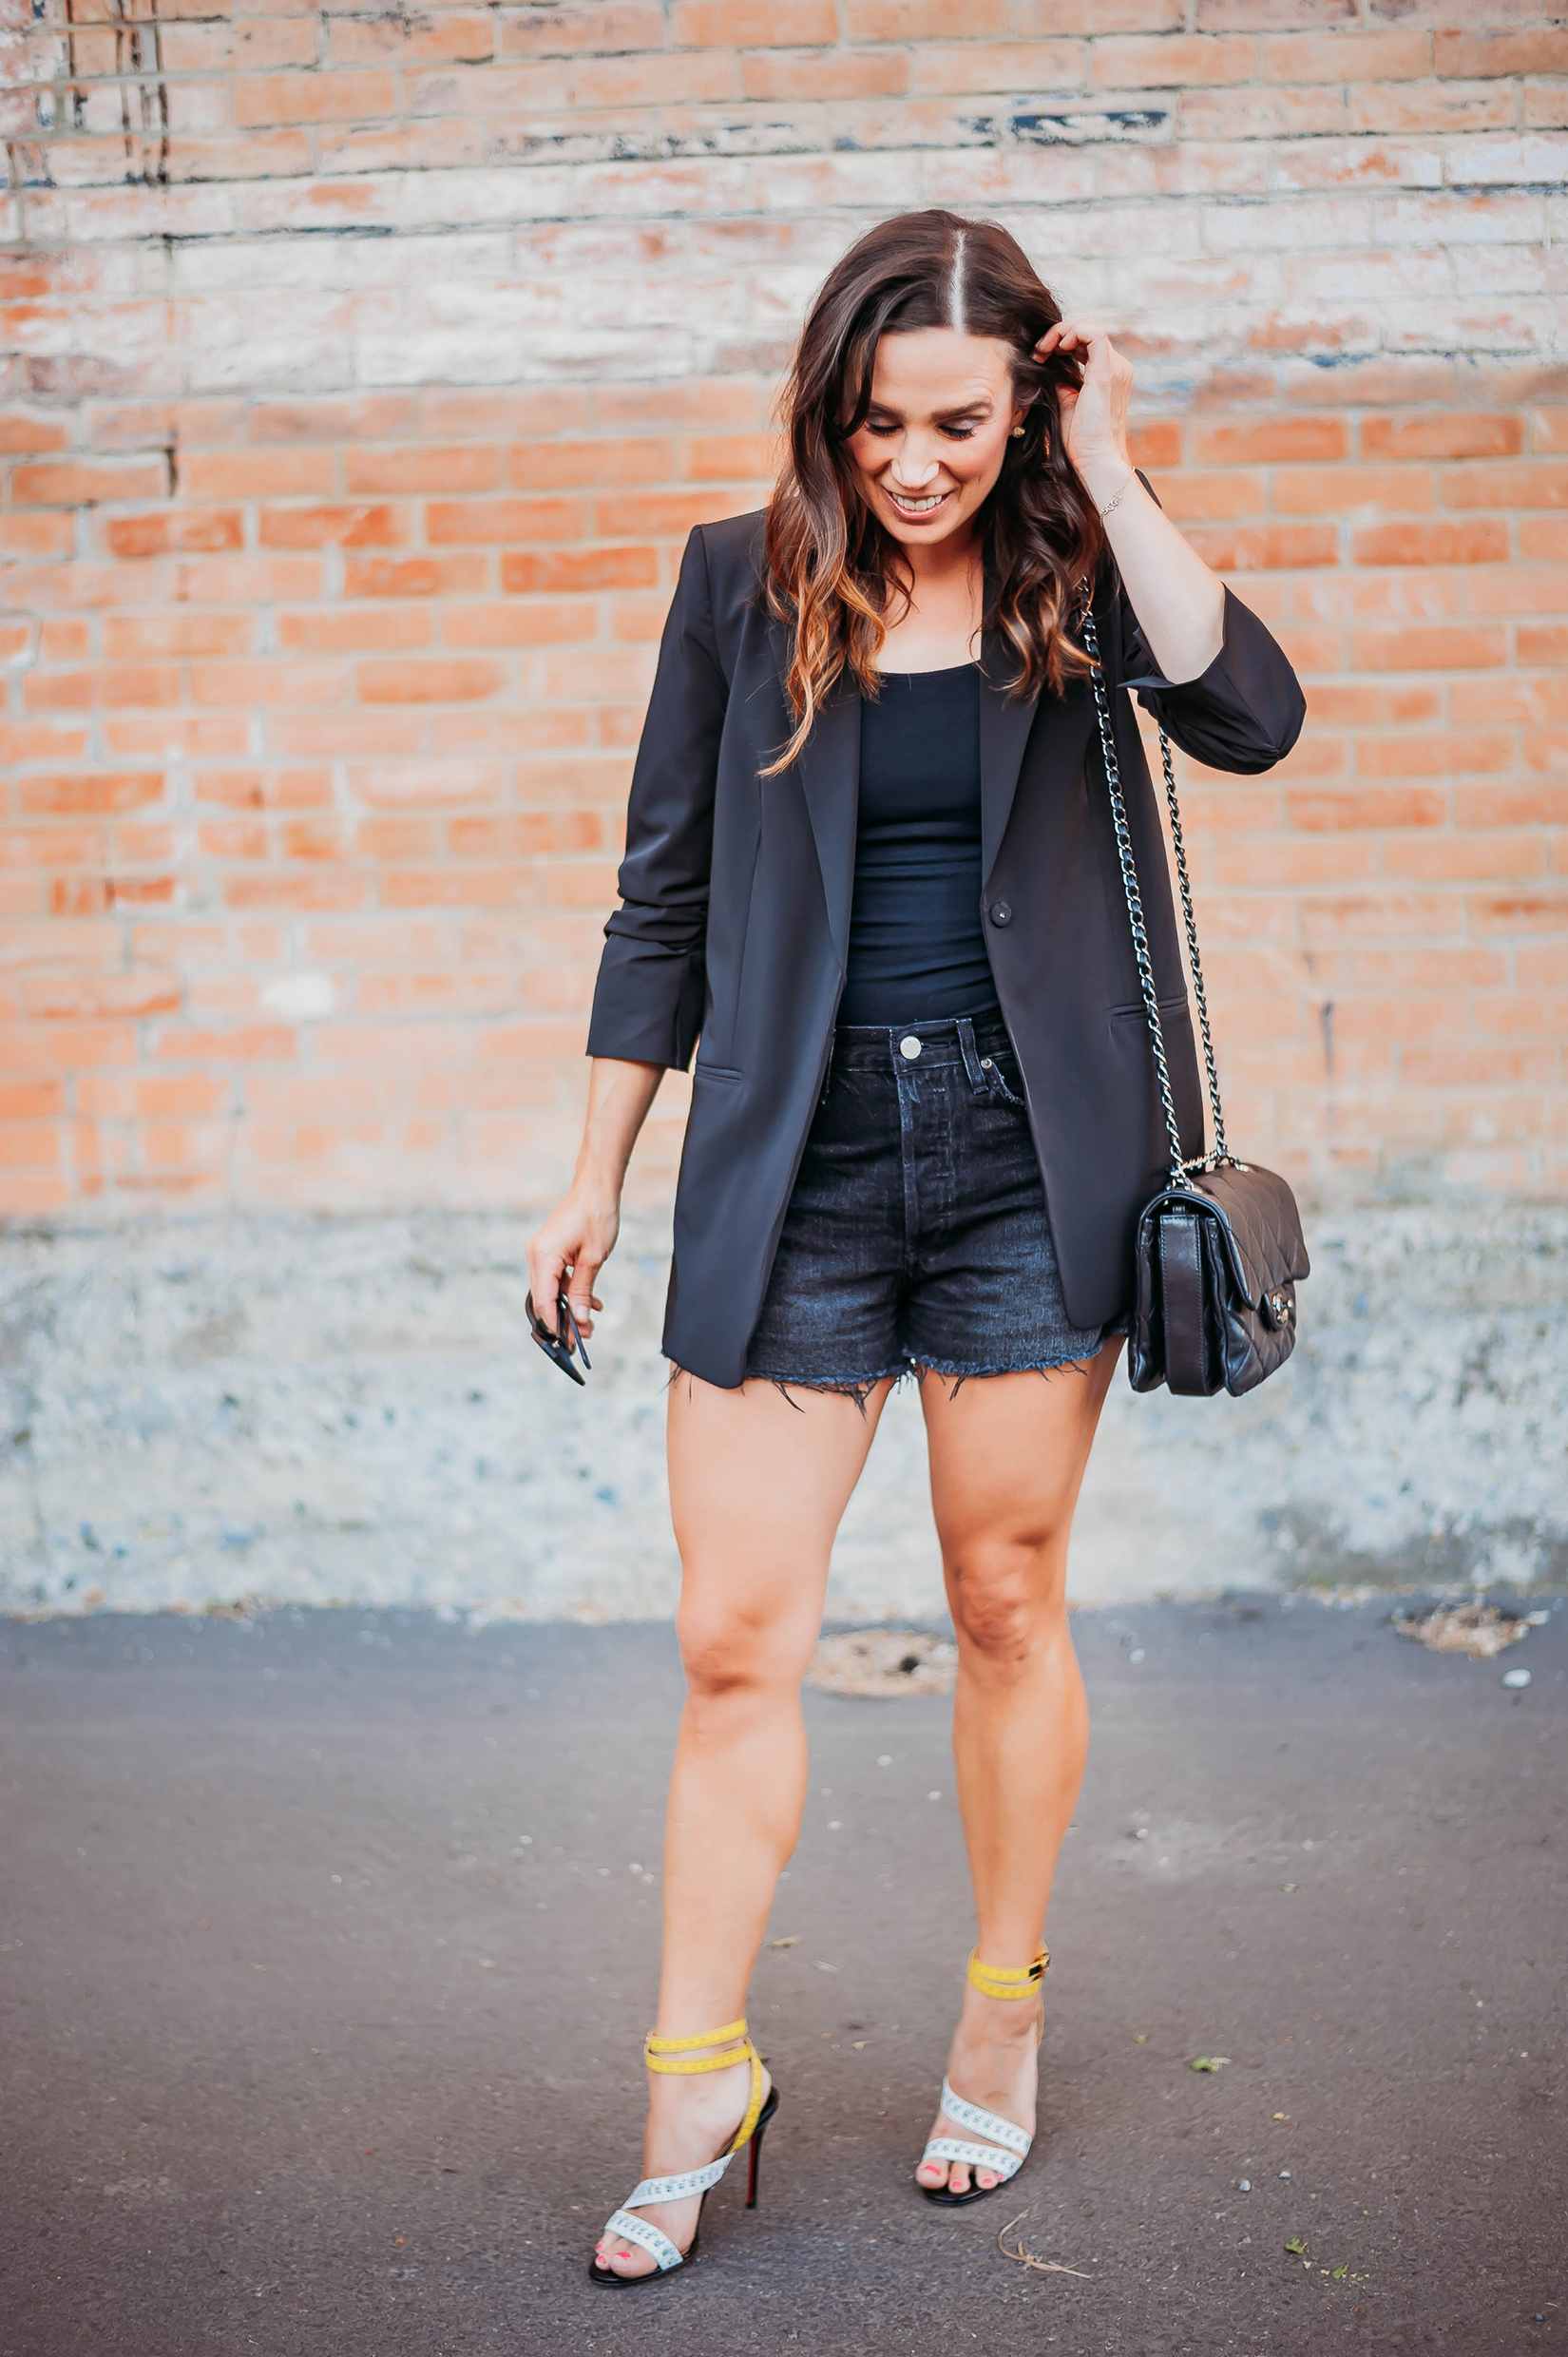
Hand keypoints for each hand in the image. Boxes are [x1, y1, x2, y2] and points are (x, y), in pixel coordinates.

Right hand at [526, 1185, 618, 1339]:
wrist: (595, 1188)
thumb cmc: (596, 1217)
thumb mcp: (593, 1259)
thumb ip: (583, 1292)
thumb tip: (579, 1320)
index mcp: (543, 1256)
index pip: (544, 1300)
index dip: (555, 1324)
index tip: (568, 1343)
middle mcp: (535, 1255)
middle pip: (543, 1298)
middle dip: (563, 1319)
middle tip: (584, 1337)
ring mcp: (539, 1252)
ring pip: (549, 1290)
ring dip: (569, 1306)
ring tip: (591, 1323)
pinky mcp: (547, 1250)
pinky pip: (555, 1278)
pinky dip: (570, 1291)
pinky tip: (591, 1302)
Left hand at [1033, 319, 1135, 506]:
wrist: (1094, 460)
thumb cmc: (1080, 440)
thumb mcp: (1067, 402)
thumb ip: (1062, 381)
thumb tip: (1047, 365)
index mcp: (1109, 374)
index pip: (1087, 342)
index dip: (1062, 341)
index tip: (1040, 356)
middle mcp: (1117, 367)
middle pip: (1088, 330)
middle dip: (1059, 334)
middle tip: (1038, 351)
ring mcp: (1115, 367)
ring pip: (1090, 326)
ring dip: (1061, 331)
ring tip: (1043, 349)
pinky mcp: (1106, 371)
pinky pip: (1092, 332)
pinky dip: (1071, 332)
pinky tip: (1055, 347)